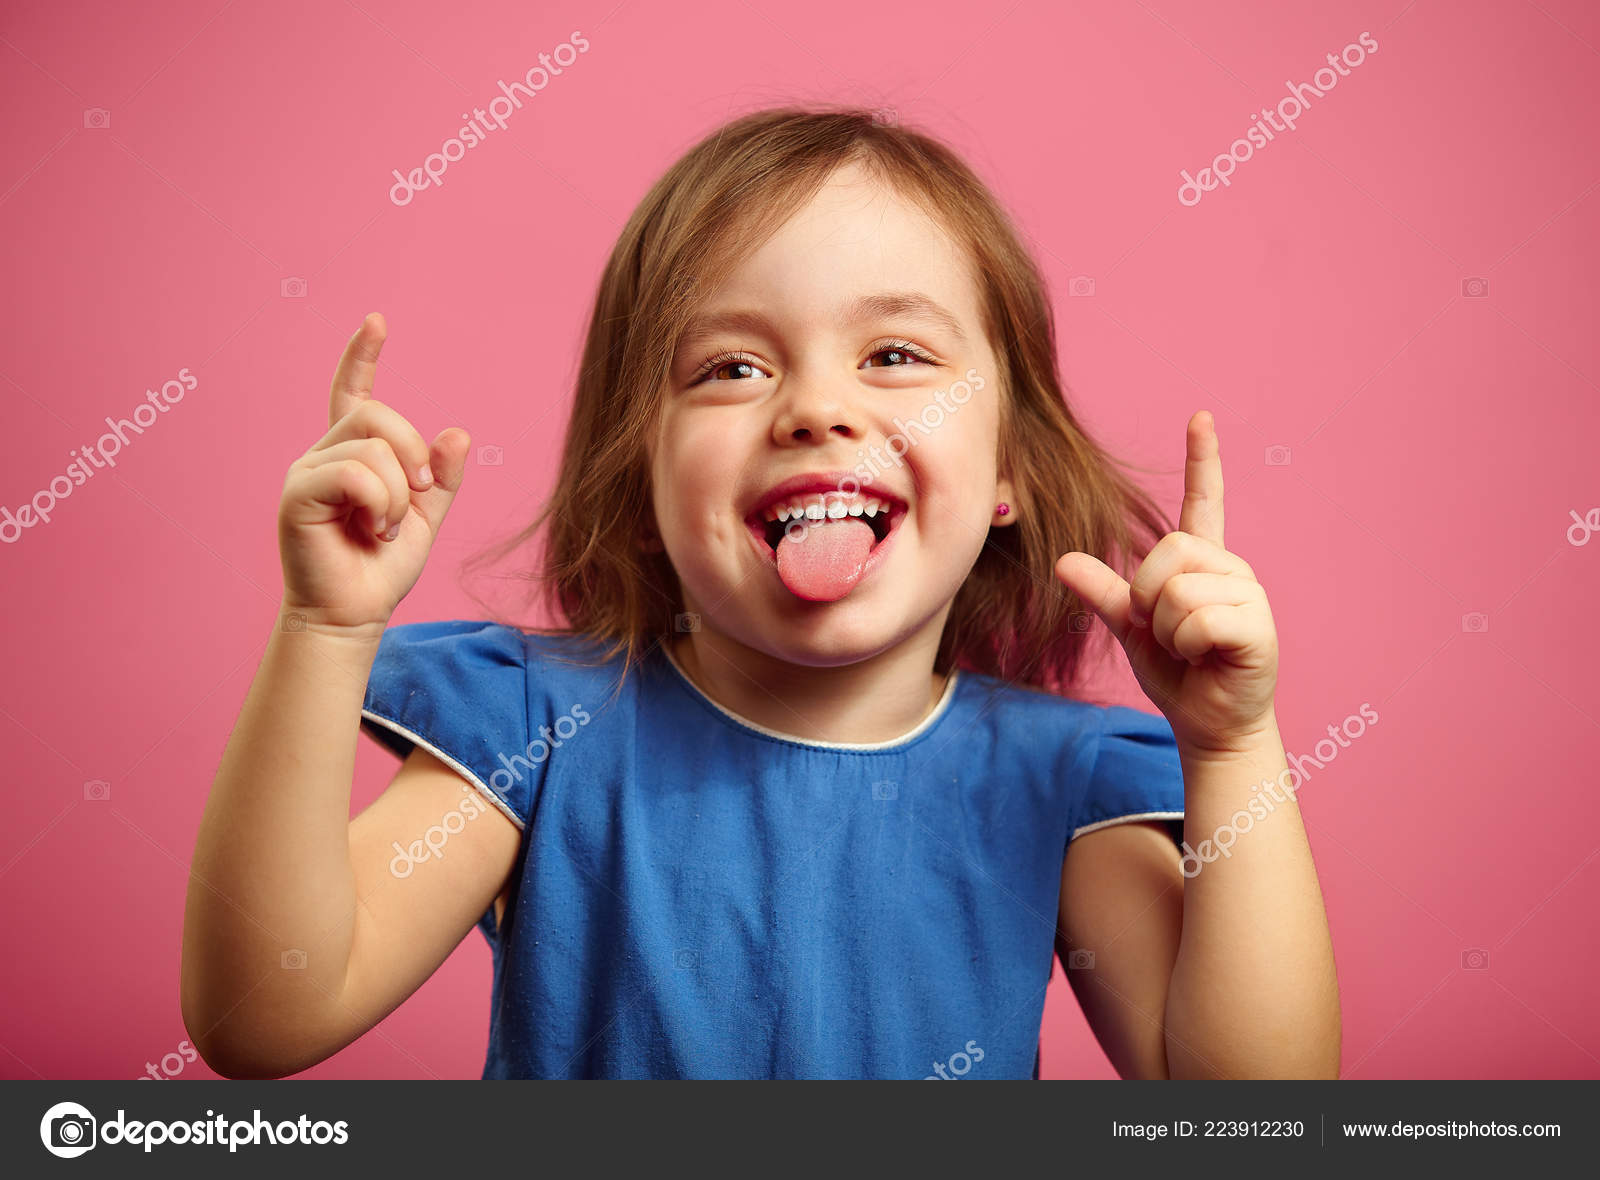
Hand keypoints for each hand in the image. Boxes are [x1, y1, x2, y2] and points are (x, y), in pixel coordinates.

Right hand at [278, 313, 470, 636]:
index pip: (354, 393)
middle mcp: (325, 453)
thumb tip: (459, 432)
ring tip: (385, 528)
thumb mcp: (426, 517)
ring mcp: (307, 471)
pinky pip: (354, 473)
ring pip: (373, 447)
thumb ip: (442, 476)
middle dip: (413, 456)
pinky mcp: (296, 494)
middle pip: (380, 416)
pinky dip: (378, 503)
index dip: (361, 356)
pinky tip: (372, 530)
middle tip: (416, 498)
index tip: (376, 321)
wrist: (354, 613)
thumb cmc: (383, 567)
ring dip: (397, 494)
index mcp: (354, 454)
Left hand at [1054, 411, 1277, 756]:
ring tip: (1189, 648)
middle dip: (1149, 596)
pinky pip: (1200, 618)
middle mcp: (1230, 569)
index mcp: (1202, 564)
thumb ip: (1104, 592)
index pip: (1204, 502)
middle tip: (1164, 630)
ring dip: (1168, 628)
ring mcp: (1249, 595)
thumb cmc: (1178, 673)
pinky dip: (1188, 644)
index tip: (1200, 417)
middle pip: (1170, 549)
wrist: (1207, 723)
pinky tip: (1206, 657)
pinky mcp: (1259, 625)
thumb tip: (1063, 561)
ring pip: (1180, 588)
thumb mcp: (1131, 627)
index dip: (1203, 461)